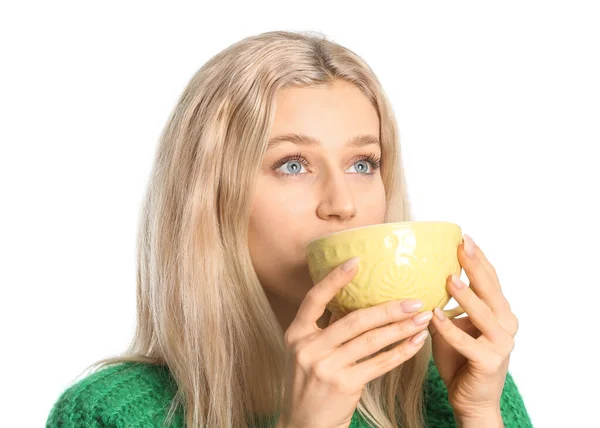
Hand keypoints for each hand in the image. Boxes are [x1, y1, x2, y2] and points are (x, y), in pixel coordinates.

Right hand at [278, 257, 432, 427]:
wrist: (303, 424)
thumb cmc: (309, 384)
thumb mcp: (306, 352)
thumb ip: (325, 328)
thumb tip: (356, 299)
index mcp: (296, 333)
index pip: (314, 299)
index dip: (334, 279)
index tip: (356, 261)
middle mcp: (308, 348)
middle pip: (353, 320)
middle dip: (387, 308)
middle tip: (414, 299)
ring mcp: (325, 367)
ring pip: (370, 341)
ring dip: (400, 328)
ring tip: (422, 317)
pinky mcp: (344, 385)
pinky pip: (378, 364)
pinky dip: (400, 352)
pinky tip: (416, 342)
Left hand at [428, 234, 518, 420]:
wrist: (471, 399)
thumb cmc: (459, 359)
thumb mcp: (450, 326)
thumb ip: (444, 304)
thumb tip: (417, 278)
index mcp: (499, 313)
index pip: (490, 279)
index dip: (479, 258)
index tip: (463, 237)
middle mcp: (506, 325)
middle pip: (491, 290)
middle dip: (476, 266)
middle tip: (462, 245)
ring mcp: (501, 344)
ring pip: (484, 314)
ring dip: (466, 296)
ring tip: (449, 278)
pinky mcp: (489, 362)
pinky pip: (468, 343)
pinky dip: (451, 329)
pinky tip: (434, 316)